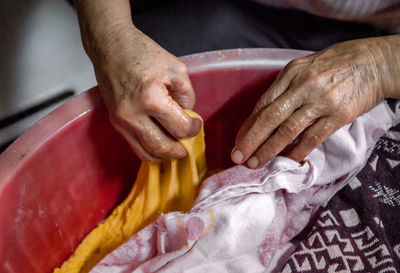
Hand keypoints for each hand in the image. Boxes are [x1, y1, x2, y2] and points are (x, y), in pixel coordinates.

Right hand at [86, 25, 200, 160]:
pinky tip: (159, 142)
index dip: (194, 129)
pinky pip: (134, 145)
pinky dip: (149, 149)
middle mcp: (133, 114)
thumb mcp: (177, 69)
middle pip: (162, 148)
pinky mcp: (115, 121)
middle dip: (179, 151)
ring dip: (163, 155)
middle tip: (187, 147)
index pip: (180, 128)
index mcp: (152, 98)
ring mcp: (121, 120)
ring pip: (145, 153)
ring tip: (174, 148)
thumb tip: (187, 117)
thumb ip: (187, 96)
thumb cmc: (142, 53)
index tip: (196, 124)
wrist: (110, 46)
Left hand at [231, 37, 395, 167]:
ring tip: (255, 163)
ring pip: (288, 130)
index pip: (263, 103)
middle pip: (270, 118)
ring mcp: (321, 102)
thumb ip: (284, 88)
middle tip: (237, 157)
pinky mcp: (339, 115)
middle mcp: (303, 86)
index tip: (238, 141)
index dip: (248, 125)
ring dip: (269, 149)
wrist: (374, 62)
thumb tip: (263, 114)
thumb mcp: (304, 67)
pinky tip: (286, 162)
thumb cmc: (335, 64)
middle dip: (251, 140)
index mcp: (291, 73)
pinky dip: (298, 152)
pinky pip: (313, 138)